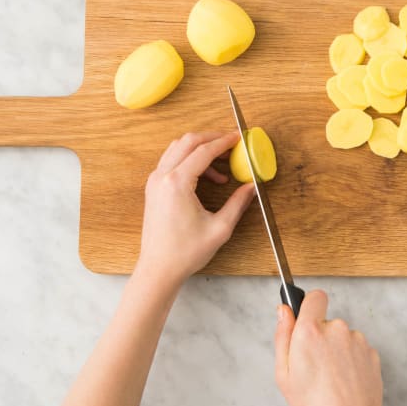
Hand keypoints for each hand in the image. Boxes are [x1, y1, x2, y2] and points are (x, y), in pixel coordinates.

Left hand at [136, 131, 255, 285]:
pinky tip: (209, 176)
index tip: (239, 137)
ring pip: (178, 148)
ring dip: (200, 148)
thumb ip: (238, 203)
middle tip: (231, 142)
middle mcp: (162, 177)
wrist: (158, 268)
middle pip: (188, 141)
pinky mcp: (153, 188)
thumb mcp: (220, 228)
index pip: (204, 150)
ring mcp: (155, 181)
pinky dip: (190, 160)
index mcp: (177, 183)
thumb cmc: (185, 252)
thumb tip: (252, 187)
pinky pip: (172, 162)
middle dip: (212, 137)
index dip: (224, 141)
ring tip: (223, 161)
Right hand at [275, 290, 383, 405]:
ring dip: (337, 350)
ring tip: (330, 378)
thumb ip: (282, 335)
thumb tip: (283, 310)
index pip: (315, 296)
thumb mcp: (283, 373)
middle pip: (327, 322)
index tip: (306, 317)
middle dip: (320, 337)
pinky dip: (352, 360)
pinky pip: (357, 349)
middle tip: (313, 365)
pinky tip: (344, 380)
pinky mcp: (372, 353)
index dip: (309, 305)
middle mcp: (337, 330)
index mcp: (311, 331)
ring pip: (343, 337)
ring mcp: (357, 341)